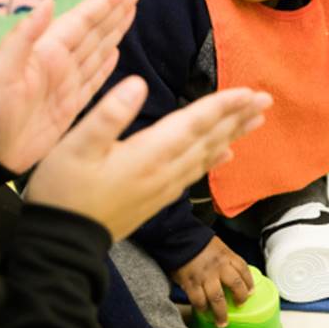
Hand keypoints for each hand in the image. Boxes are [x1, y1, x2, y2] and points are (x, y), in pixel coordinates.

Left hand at [0, 0, 141, 172]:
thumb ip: (23, 37)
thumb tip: (47, 2)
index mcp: (45, 52)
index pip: (81, 21)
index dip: (104, 2)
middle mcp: (57, 64)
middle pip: (94, 31)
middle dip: (115, 10)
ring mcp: (64, 86)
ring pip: (97, 51)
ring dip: (114, 31)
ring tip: (132, 11)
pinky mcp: (68, 109)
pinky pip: (93, 81)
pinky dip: (106, 66)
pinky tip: (116, 53)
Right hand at [23, 75, 270, 242]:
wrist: (63, 243)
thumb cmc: (63, 190)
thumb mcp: (76, 146)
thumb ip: (109, 114)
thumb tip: (138, 84)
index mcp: (147, 155)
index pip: (193, 124)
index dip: (222, 106)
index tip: (250, 91)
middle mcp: (162, 172)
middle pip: (208, 140)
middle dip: (237, 118)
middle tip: (266, 99)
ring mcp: (162, 188)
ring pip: (206, 156)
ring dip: (231, 135)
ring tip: (254, 120)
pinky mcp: (156, 199)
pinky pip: (195, 173)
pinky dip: (214, 159)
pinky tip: (224, 154)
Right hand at [171, 237, 252, 327]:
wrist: (176, 235)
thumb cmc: (195, 239)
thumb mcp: (215, 245)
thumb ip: (222, 258)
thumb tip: (227, 272)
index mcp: (226, 255)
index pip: (244, 270)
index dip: (249, 283)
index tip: (250, 291)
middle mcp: (219, 267)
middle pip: (236, 286)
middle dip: (240, 298)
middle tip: (239, 305)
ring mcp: (205, 276)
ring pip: (218, 299)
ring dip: (220, 313)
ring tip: (221, 322)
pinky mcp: (191, 283)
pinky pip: (199, 300)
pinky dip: (201, 307)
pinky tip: (203, 311)